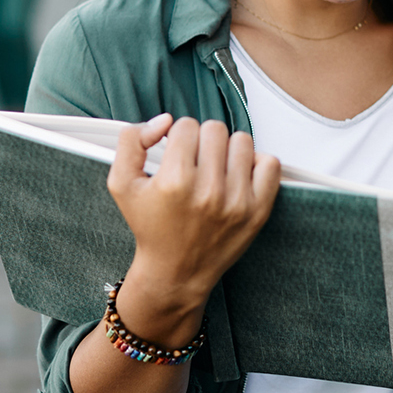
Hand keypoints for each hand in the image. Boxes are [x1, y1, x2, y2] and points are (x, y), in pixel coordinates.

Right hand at [108, 115, 280, 312]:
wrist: (176, 271)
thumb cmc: (151, 227)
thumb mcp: (122, 183)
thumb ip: (132, 142)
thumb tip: (164, 121)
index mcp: (174, 181)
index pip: (185, 125)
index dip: (177, 137)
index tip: (175, 155)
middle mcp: (208, 191)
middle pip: (214, 129)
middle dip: (202, 141)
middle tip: (194, 163)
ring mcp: (237, 201)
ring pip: (241, 141)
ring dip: (227, 150)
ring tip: (215, 170)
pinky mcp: (258, 210)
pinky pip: (270, 163)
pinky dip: (255, 164)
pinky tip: (238, 177)